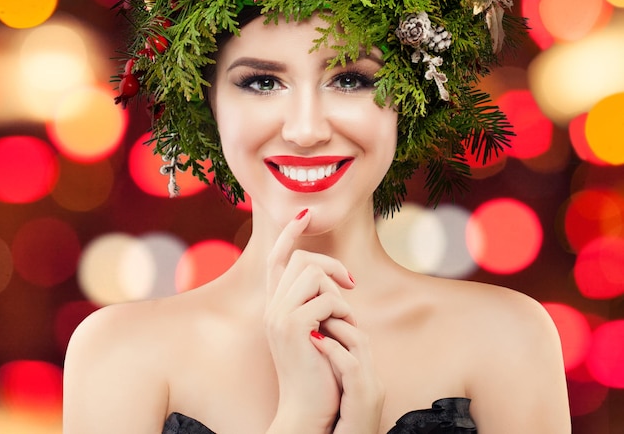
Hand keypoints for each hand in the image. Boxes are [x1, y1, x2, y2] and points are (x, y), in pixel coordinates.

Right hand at [264, 209, 355, 432]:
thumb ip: (314, 300)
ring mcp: (279, 315)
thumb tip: (331, 274)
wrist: (308, 409)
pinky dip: (342, 312)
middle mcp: (272, 306)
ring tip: (344, 320)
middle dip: (332, 265)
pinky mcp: (293, 326)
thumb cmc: (318, 369)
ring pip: (314, 274)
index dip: (290, 234)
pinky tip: (343, 332)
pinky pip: (326, 299)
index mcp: (276, 305)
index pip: (277, 258)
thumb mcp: (314, 329)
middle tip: (352, 284)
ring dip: (338, 293)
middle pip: (303, 259)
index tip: (305, 214)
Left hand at [311, 317, 384, 433]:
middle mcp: (371, 380)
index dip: (336, 320)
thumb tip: (313, 339)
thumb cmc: (332, 427)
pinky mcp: (364, 400)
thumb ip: (330, 368)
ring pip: (359, 343)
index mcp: (364, 376)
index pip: (356, 336)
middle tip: (311, 307)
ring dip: (335, 327)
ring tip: (312, 319)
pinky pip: (351, 367)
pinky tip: (315, 340)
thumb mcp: (333, 392)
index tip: (313, 311)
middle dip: (336, 317)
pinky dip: (333, 350)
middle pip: (359, 335)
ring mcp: (370, 389)